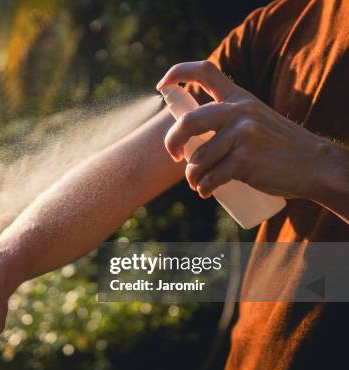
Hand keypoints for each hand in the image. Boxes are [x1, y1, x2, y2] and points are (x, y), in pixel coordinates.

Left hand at [156, 60, 329, 199]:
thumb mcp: (254, 119)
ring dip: (192, 176)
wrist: (314, 164)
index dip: (177, 73)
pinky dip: (204, 188)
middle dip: (172, 142)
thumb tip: (186, 138)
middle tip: (174, 155)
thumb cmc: (277, 146)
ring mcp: (242, 135)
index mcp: (239, 97)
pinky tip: (206, 191)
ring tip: (198, 183)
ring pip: (197, 158)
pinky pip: (210, 177)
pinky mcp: (244, 160)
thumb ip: (227, 118)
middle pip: (187, 122)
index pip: (205, 71)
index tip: (161, 86)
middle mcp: (239, 111)